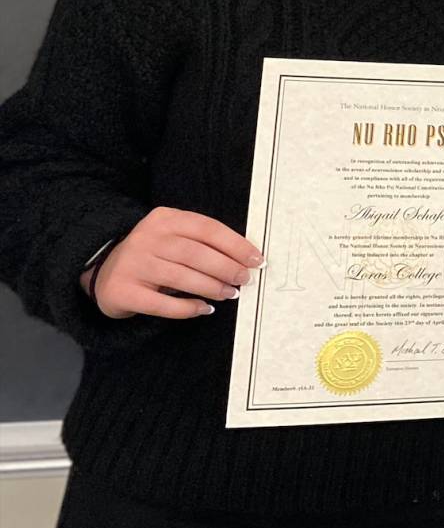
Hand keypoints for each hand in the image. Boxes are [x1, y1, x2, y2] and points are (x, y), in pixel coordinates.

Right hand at [85, 207, 259, 319]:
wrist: (104, 272)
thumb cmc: (154, 254)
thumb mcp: (174, 236)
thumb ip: (204, 242)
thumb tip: (245, 260)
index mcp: (164, 219)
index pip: (207, 229)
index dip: (236, 245)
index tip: (256, 260)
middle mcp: (145, 238)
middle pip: (196, 253)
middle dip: (226, 268)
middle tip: (244, 279)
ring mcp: (132, 264)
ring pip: (182, 278)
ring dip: (212, 288)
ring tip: (229, 294)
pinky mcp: (123, 291)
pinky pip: (162, 304)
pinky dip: (188, 309)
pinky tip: (204, 308)